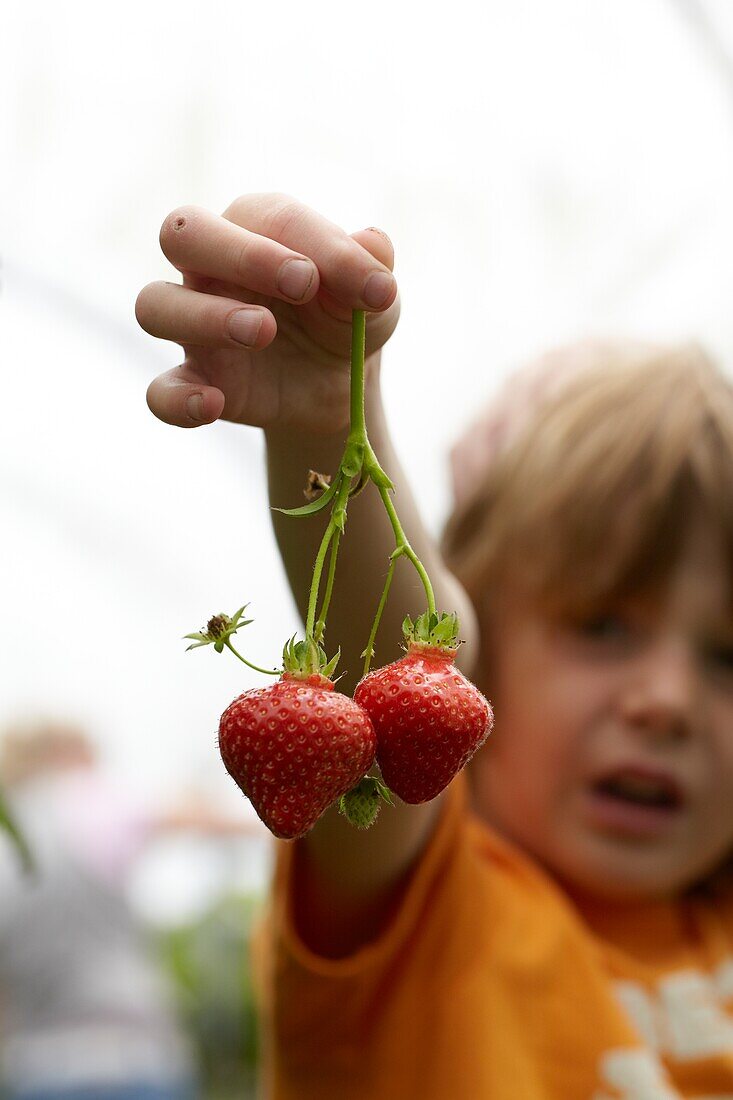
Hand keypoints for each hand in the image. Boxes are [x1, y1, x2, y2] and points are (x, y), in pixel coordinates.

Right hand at [136, 193, 399, 433]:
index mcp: (254, 227)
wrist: (337, 381)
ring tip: (263, 331)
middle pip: (182, 233)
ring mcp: (195, 325)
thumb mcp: (372, 294)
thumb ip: (370, 267)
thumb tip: (374, 243)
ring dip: (204, 316)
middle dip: (239, 253)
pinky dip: (178, 399)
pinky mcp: (197, 380)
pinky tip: (214, 404)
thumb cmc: (345, 317)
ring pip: (155, 305)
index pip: (268, 217)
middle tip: (302, 284)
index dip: (316, 244)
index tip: (365, 282)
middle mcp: (210, 268)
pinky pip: (161, 391)